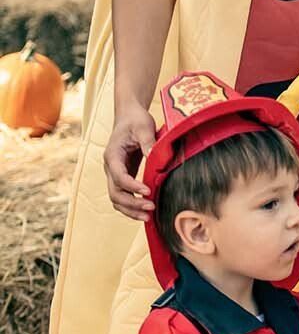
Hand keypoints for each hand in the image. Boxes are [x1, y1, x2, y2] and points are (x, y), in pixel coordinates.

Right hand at [104, 103, 157, 219]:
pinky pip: (123, 195)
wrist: (129, 116)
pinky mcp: (122, 176)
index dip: (132, 187)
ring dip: (130, 210)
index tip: (148, 192)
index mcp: (112, 155)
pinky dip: (131, 206)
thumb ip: (148, 141)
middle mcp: (110, 167)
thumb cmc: (136, 120)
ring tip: (148, 217)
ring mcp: (115, 173)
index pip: (119, 177)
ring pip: (116, 198)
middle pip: (114, 193)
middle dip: (131, 204)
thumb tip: (154, 156)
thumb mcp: (144, 126)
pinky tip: (145, 211)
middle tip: (151, 209)